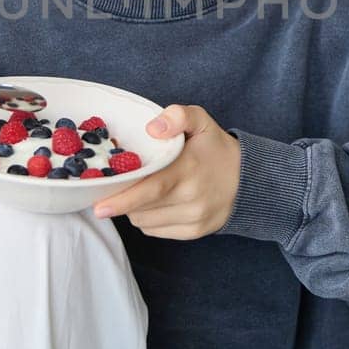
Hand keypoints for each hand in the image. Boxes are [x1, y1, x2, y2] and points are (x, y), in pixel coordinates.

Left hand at [93, 104, 241, 238]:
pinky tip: (156, 203)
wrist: (249, 179)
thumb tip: (152, 128)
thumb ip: (178, 116)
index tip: (99, 206)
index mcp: (188, 170)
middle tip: (115, 187)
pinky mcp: (194, 232)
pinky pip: (156, 231)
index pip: (151, 189)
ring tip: (142, 190)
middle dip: (123, 199)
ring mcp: (194, 218)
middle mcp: (191, 198)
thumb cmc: (216, 148)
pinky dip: (148, 219)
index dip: (122, 200)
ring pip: (145, 221)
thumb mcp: (201, 121)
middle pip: (141, 208)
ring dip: (135, 209)